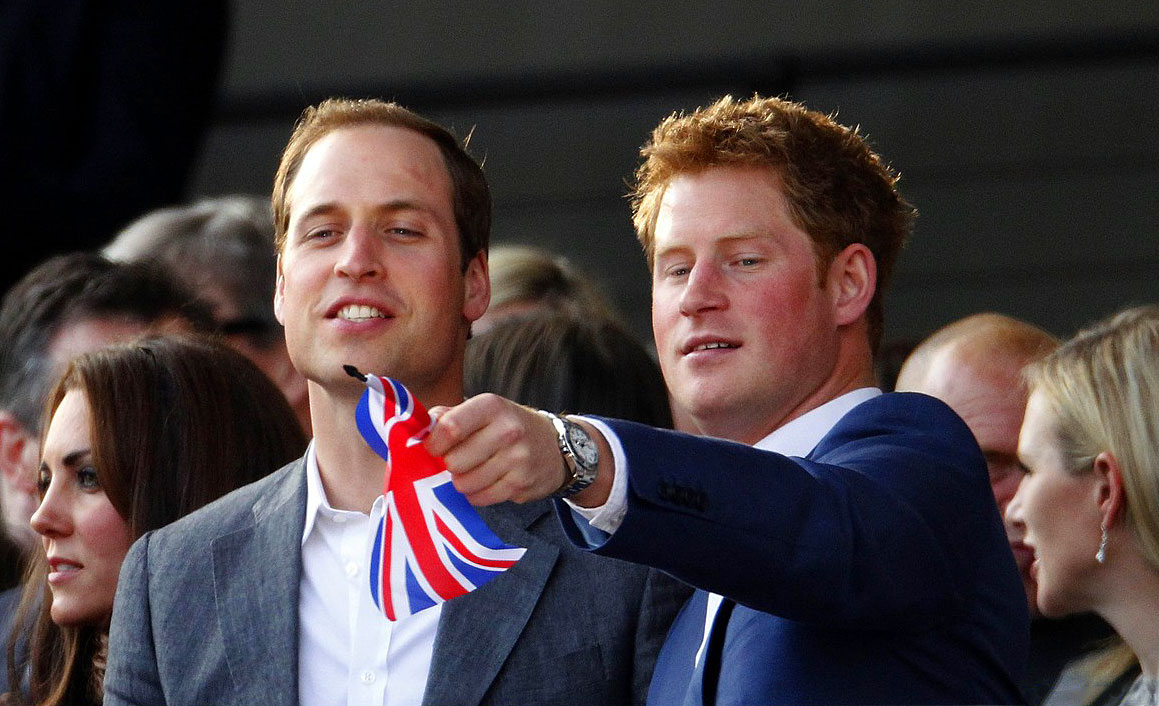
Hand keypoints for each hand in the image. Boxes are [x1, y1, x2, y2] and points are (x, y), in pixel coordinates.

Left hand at [426, 394, 566, 505]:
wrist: (555, 446)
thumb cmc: (509, 426)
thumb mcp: (484, 411)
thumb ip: (450, 416)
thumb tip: (420, 430)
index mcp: (492, 406)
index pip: (450, 427)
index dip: (433, 443)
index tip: (432, 448)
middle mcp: (508, 430)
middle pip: (454, 461)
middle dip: (448, 466)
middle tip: (456, 462)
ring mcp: (517, 459)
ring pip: (465, 484)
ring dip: (461, 482)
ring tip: (471, 472)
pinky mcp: (521, 484)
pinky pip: (480, 498)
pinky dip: (476, 494)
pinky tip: (484, 482)